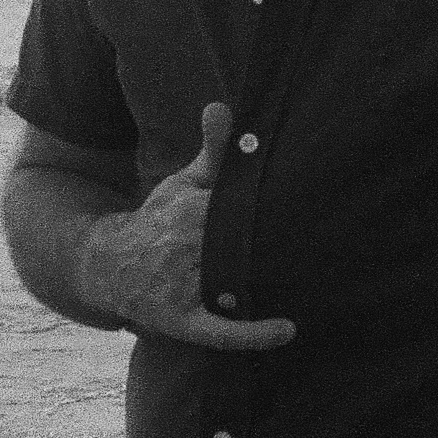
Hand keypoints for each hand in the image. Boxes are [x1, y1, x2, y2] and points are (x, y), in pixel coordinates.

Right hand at [75, 102, 296, 351]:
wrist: (107, 264)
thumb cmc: (157, 220)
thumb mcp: (181, 183)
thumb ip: (210, 150)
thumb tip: (220, 105)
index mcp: (190, 212)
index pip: (242, 209)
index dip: (277, 208)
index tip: (312, 204)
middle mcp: (186, 250)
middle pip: (242, 247)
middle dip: (278, 245)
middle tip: (330, 242)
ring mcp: (185, 289)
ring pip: (236, 287)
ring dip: (270, 283)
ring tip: (317, 278)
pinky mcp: (185, 322)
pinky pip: (222, 332)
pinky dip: (254, 333)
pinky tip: (288, 329)